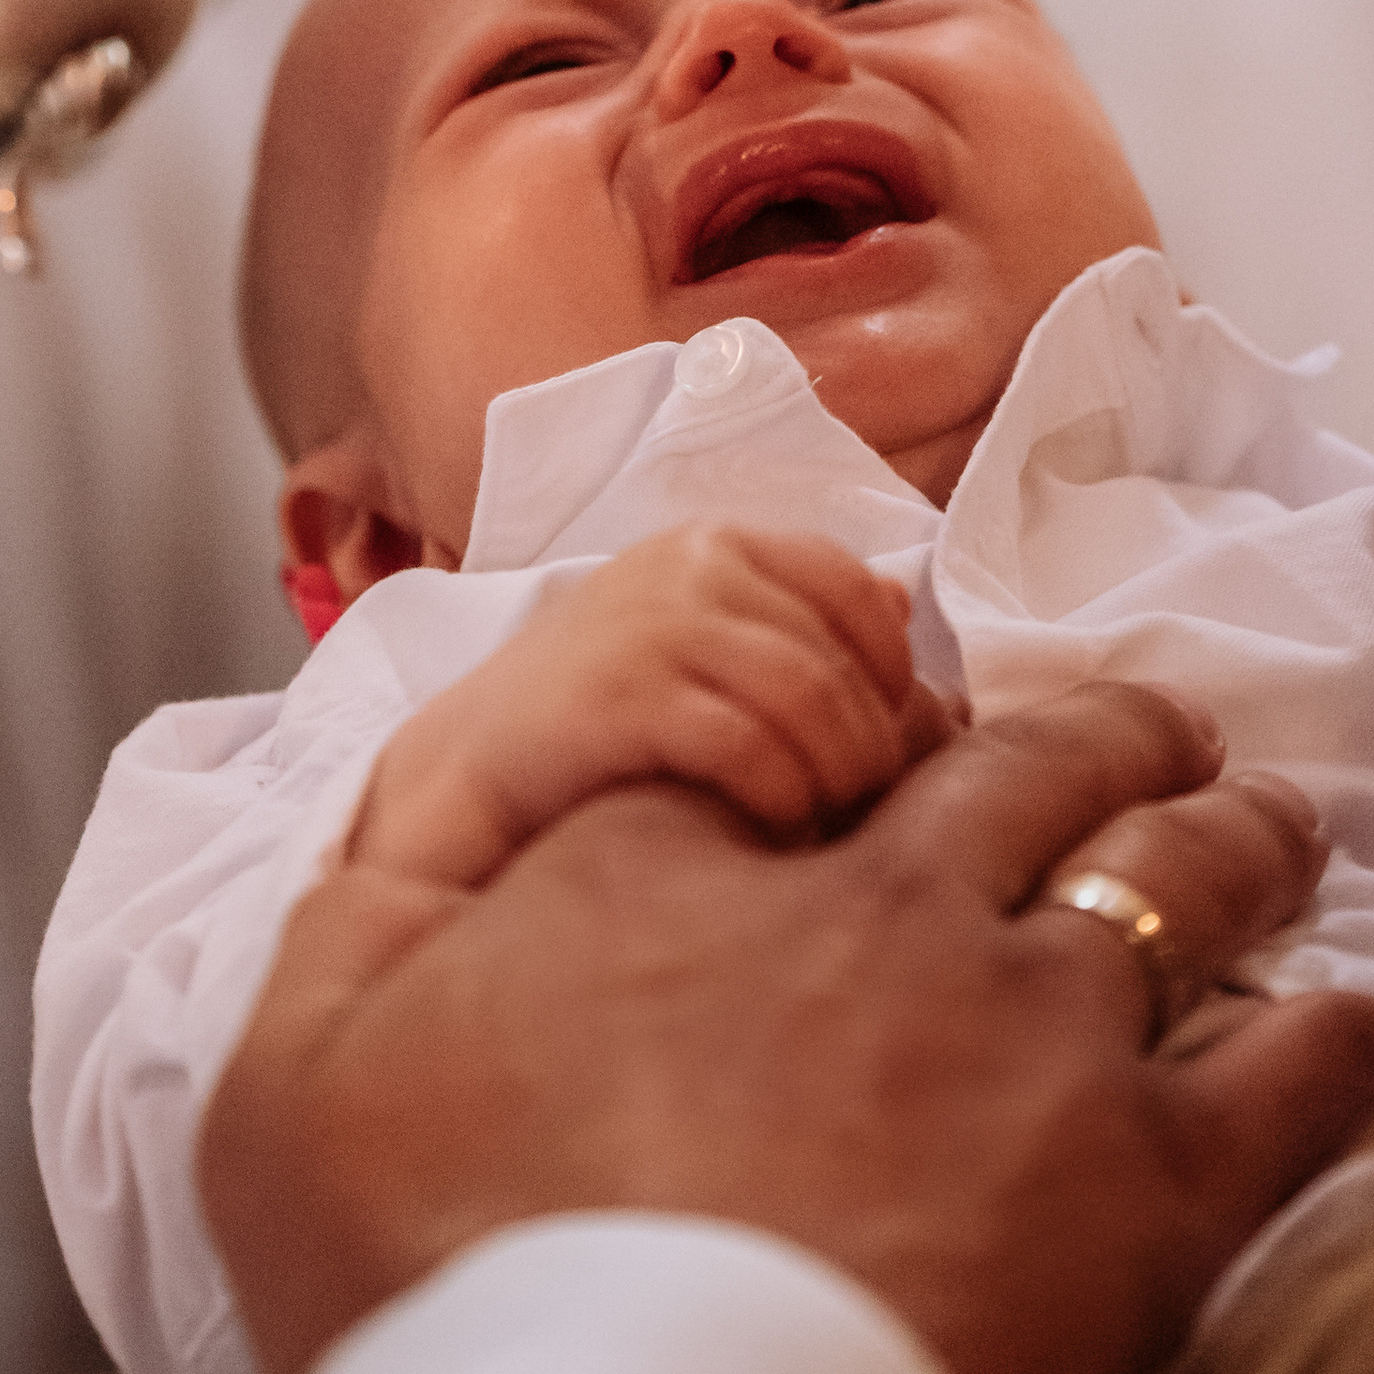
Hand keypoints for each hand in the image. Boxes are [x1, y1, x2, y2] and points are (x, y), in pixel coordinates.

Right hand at [204, 679, 1373, 1373]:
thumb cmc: (437, 1269)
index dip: (845, 706)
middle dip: (1103, 731)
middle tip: (1151, 734)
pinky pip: (1304, 1070)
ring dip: (1232, 829)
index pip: (772, 704)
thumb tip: (459, 822)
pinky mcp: (1145, 1183)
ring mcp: (1026, 1027)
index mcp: (685, 854)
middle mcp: (872, 901)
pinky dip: (1363, 1031)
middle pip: (1036, 756)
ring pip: (1180, 863)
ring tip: (1264, 828)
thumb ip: (378, 887)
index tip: (891, 733)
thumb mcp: (305, 1044)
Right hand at [351, 523, 952, 887]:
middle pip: (841, 655)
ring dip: (837, 777)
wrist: (471, 769)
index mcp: (714, 542)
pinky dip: (781, 796)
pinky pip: (748, 744)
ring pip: (807, 696)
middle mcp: (688, 564)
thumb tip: (902, 602)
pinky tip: (772, 830)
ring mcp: (653, 622)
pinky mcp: (622, 693)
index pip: (855, 590)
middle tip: (868, 813)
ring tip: (827, 829)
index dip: (890, 672)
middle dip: (871, 744)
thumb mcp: (700, 642)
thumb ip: (791, 619)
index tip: (882, 740)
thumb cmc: (602, 716)